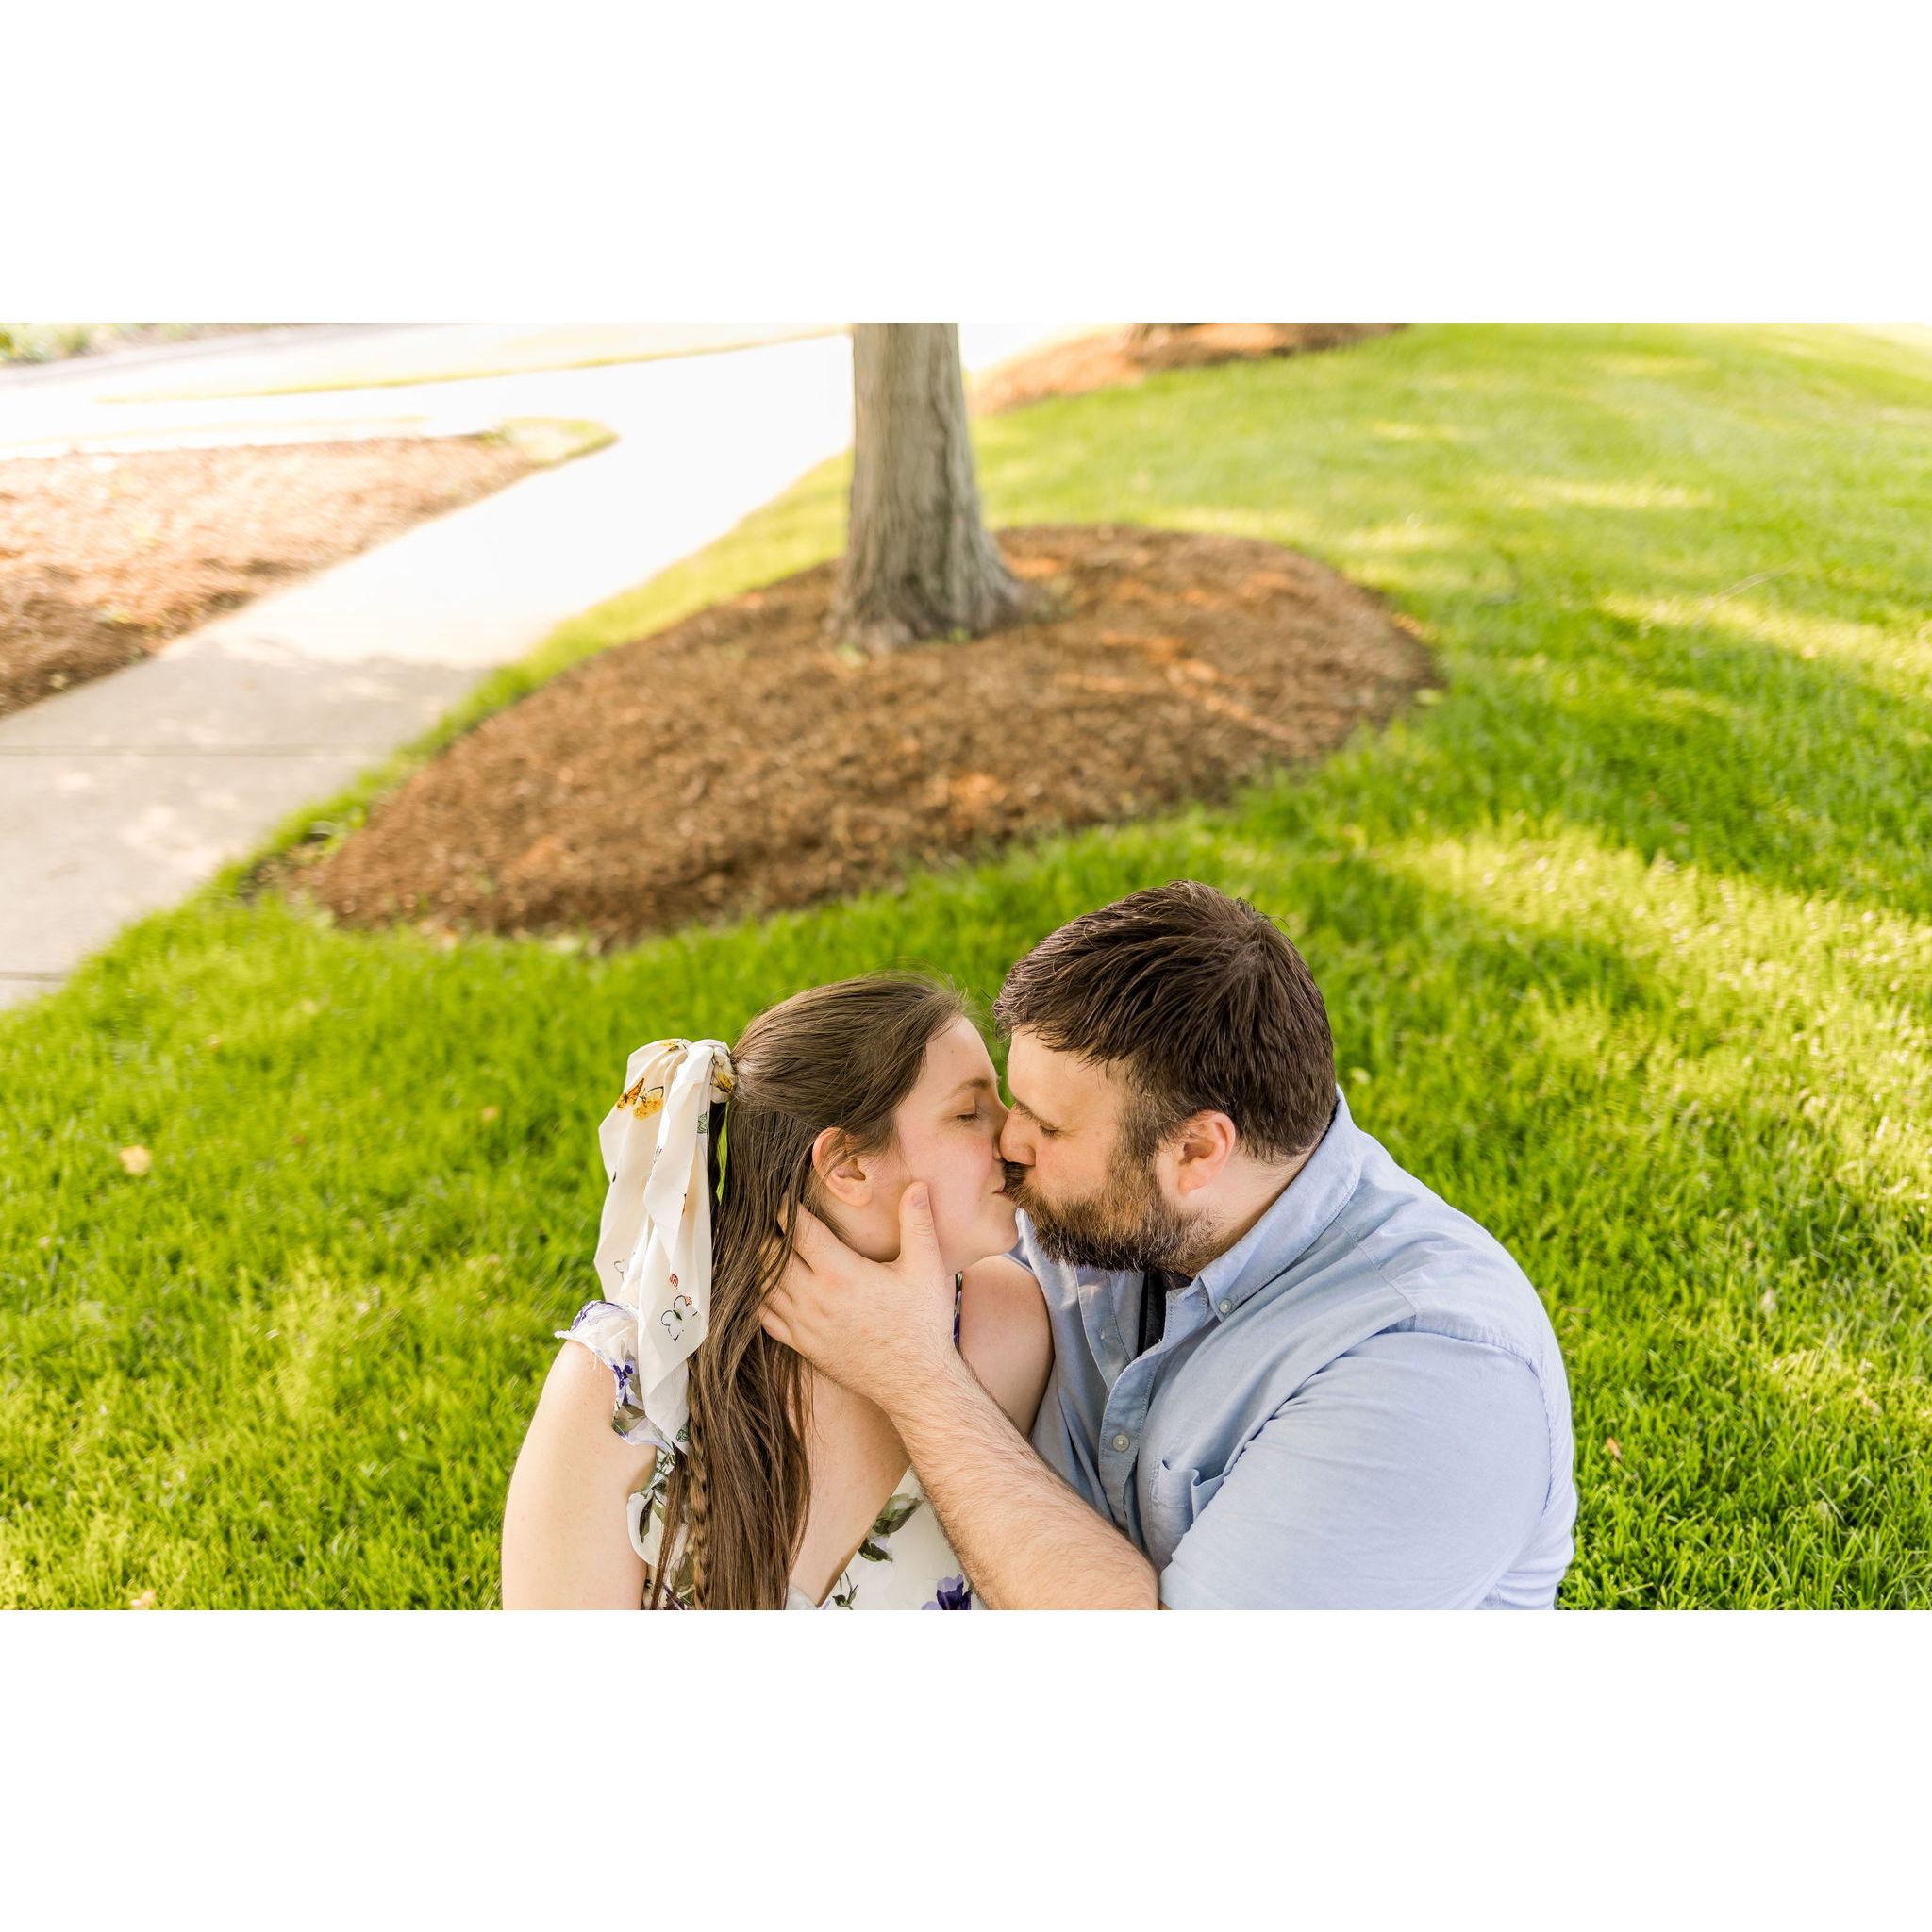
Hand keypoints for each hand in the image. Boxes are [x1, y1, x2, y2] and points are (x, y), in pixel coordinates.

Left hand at [760, 1183, 956, 1413]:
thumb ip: (918, 1224)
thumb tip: (917, 1186)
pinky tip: (766, 1287)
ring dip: (759, 1265)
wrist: (916, 1383)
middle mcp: (815, 1298)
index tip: (783, 1196)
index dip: (784, 1208)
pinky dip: (758, 1298)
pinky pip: (764, 1318)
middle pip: (769, 1256)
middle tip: (772, 1220)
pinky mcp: (802, 1346)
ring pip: (761, 1286)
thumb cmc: (923, 1325)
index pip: (798, 1231)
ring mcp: (804, 1325)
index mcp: (841, 1273)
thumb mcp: (927, 1270)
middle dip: (768, 1234)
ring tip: (765, 1247)